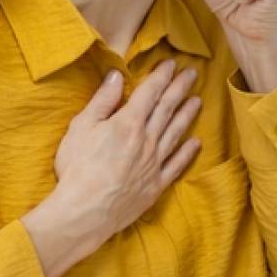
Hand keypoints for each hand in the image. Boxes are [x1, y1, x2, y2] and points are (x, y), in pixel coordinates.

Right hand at [21, 60, 202, 276]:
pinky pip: (176, 164)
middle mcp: (147, 139)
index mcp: (128, 122)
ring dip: (187, 115)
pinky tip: (196, 143)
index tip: (172, 63)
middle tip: (193, 74)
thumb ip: (102, 101)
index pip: (149, 92)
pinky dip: (187, 152)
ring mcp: (154, 163)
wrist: (85, 212)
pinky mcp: (156, 185)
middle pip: (167, 108)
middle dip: (180, 88)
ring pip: (176, 133)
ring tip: (198, 101)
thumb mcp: (81, 127)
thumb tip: (117, 76)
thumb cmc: (78, 168)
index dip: (161, 76)